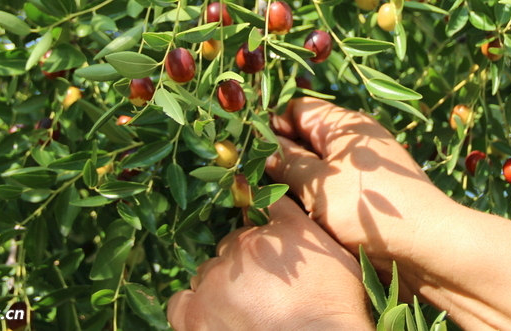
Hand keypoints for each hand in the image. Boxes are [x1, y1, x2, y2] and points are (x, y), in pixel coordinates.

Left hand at [167, 196, 373, 330]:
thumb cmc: (331, 302)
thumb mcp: (324, 249)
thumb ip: (293, 216)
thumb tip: (272, 192)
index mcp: (259, 238)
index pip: (247, 235)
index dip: (259, 254)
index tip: (272, 273)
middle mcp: (231, 257)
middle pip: (225, 255)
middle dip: (238, 268)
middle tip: (260, 293)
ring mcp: (211, 289)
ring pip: (204, 277)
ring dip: (217, 287)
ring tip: (241, 309)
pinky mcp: (196, 319)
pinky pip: (179, 305)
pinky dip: (191, 308)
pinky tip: (211, 317)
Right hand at [265, 97, 455, 274]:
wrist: (430, 251)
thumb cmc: (374, 211)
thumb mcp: (320, 185)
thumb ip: (287, 163)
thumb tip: (262, 148)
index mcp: (345, 126)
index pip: (296, 111)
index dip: (271, 128)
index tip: (247, 152)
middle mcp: (354, 143)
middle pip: (304, 141)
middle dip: (279, 160)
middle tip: (251, 182)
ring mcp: (362, 172)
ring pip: (314, 172)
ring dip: (295, 187)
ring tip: (273, 206)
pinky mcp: (367, 201)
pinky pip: (329, 194)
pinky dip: (313, 204)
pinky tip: (299, 222)